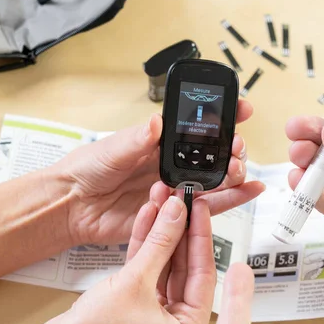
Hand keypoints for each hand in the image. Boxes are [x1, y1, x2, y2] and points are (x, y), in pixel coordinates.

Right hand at [0, 184, 217, 323]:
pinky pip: (149, 273)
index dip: (201, 236)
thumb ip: (161, 243)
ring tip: (164, 204)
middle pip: (185, 269)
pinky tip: (148, 218)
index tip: (200, 209)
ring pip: (166, 267)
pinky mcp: (139, 309)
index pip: (204, 274)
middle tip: (183, 203)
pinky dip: (147, 249)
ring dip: (161, 236)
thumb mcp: (136, 280)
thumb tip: (178, 214)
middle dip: (180, 232)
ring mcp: (158, 319)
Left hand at [57, 100, 262, 245]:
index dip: (222, 116)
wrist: (73, 207)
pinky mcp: (177, 215)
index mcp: (160, 143)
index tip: (242, 109)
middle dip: (232, 148)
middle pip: (214, 154)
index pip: (197, 126)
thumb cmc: (87, 170)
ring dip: (234, 173)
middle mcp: (173, 164)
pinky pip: (209, 207)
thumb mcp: (111, 149)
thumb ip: (136, 140)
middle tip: (236, 147)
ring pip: (217, 180)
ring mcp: (177, 189)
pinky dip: (232, 199)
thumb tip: (157, 122)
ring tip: (241, 169)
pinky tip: (250, 190)